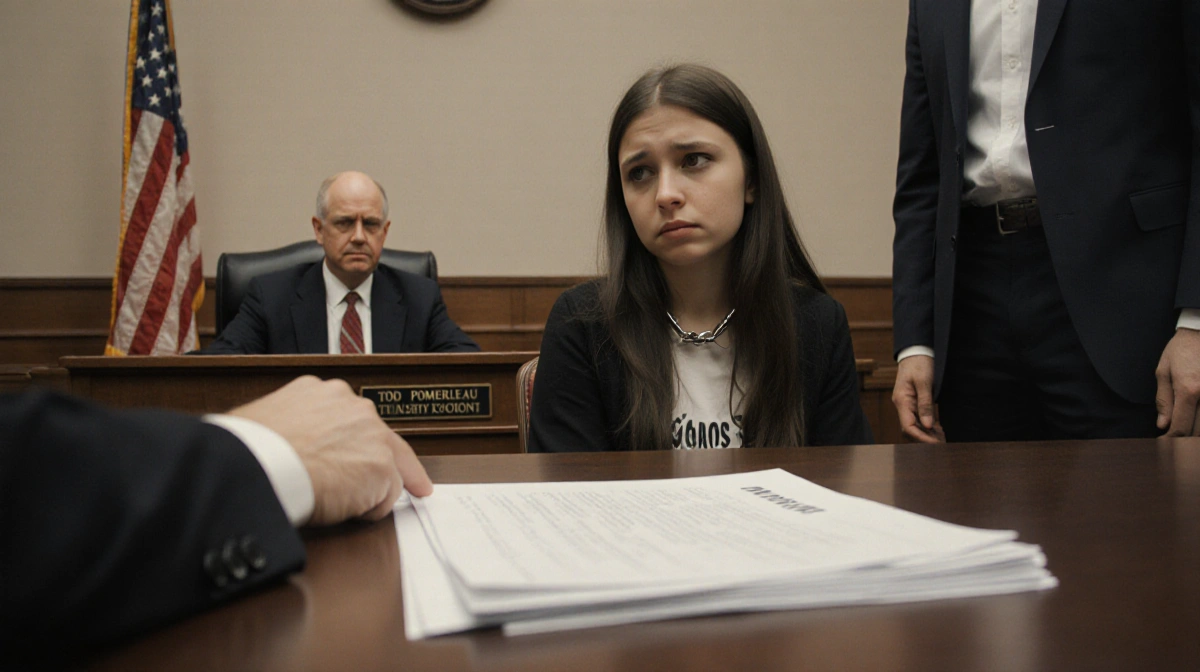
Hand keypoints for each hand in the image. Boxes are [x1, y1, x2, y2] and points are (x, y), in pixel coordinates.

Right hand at [231, 376, 432, 524]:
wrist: (257, 464)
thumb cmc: (251, 448)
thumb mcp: (269, 418)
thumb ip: (293, 424)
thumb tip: (286, 441)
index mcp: (325, 393)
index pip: (357, 419)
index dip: (368, 441)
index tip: (375, 451)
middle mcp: (355, 408)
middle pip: (386, 441)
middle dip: (393, 465)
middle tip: (417, 486)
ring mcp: (373, 436)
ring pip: (388, 471)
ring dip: (371, 491)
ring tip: (342, 503)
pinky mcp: (382, 467)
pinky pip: (384, 498)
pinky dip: (368, 510)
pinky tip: (343, 509)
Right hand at [892, 355, 945, 442]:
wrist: (916, 351)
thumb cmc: (919, 363)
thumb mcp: (924, 382)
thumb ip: (925, 403)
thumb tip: (928, 425)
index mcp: (902, 401)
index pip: (908, 426)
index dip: (921, 437)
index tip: (935, 442)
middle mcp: (902, 404)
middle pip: (910, 429)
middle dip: (925, 438)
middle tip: (942, 443)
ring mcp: (907, 403)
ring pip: (915, 425)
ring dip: (927, 433)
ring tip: (942, 438)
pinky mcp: (913, 401)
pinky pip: (918, 418)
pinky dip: (928, 426)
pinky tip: (938, 429)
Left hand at [1155, 328, 1199, 436]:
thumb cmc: (1181, 350)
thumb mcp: (1164, 372)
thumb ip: (1164, 400)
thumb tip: (1163, 425)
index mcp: (1188, 390)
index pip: (1181, 427)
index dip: (1172, 440)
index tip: (1166, 444)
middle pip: (1199, 431)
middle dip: (1187, 440)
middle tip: (1176, 445)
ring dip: (1198, 431)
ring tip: (1187, 430)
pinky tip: (1197, 417)